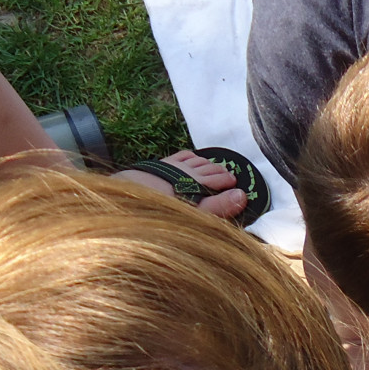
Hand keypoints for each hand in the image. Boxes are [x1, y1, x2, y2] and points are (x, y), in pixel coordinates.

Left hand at [113, 150, 248, 220]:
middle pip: (208, 169)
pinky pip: (179, 156)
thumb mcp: (194, 213)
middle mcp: (186, 171)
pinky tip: (191, 157)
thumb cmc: (161, 210)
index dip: (228, 183)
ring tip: (213, 166)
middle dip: (219, 171)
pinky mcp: (159, 165)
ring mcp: (172, 166)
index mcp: (196, 182)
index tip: (236, 185)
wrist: (127, 197)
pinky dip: (190, 156)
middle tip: (228, 175)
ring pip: (195, 161)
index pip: (218, 180)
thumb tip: (242, 196)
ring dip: (206, 163)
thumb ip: (218, 207)